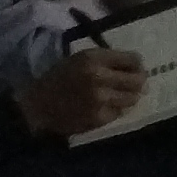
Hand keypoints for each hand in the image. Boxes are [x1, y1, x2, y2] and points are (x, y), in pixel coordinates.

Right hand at [15, 48, 147, 140]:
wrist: (37, 106)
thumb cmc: (59, 79)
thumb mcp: (80, 59)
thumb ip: (107, 60)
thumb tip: (138, 65)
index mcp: (93, 58)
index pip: (133, 59)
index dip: (137, 65)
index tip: (135, 69)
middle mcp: (99, 77)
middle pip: (138, 79)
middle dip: (139, 81)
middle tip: (134, 84)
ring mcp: (100, 99)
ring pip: (133, 97)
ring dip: (129, 96)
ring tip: (118, 95)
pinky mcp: (99, 117)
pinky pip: (120, 112)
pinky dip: (116, 109)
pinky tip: (105, 106)